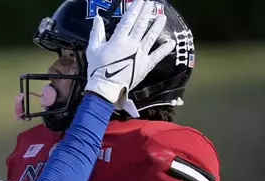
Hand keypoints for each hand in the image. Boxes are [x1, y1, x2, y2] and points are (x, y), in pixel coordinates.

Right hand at [85, 0, 175, 116]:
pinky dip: (165, 49)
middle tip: (151, 3)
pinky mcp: (145, 65)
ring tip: (162, 16)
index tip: (140, 1)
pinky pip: (157, 56)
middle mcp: (132, 44)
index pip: (128, 20)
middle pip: (141, 25)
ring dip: (157, 26)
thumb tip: (97, 18)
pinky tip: (172, 42)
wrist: (106, 88)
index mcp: (118, 40)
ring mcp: (140, 54)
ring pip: (151, 37)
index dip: (134, 9)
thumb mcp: (93, 49)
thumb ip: (96, 33)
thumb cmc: (97, 69)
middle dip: (146, 12)